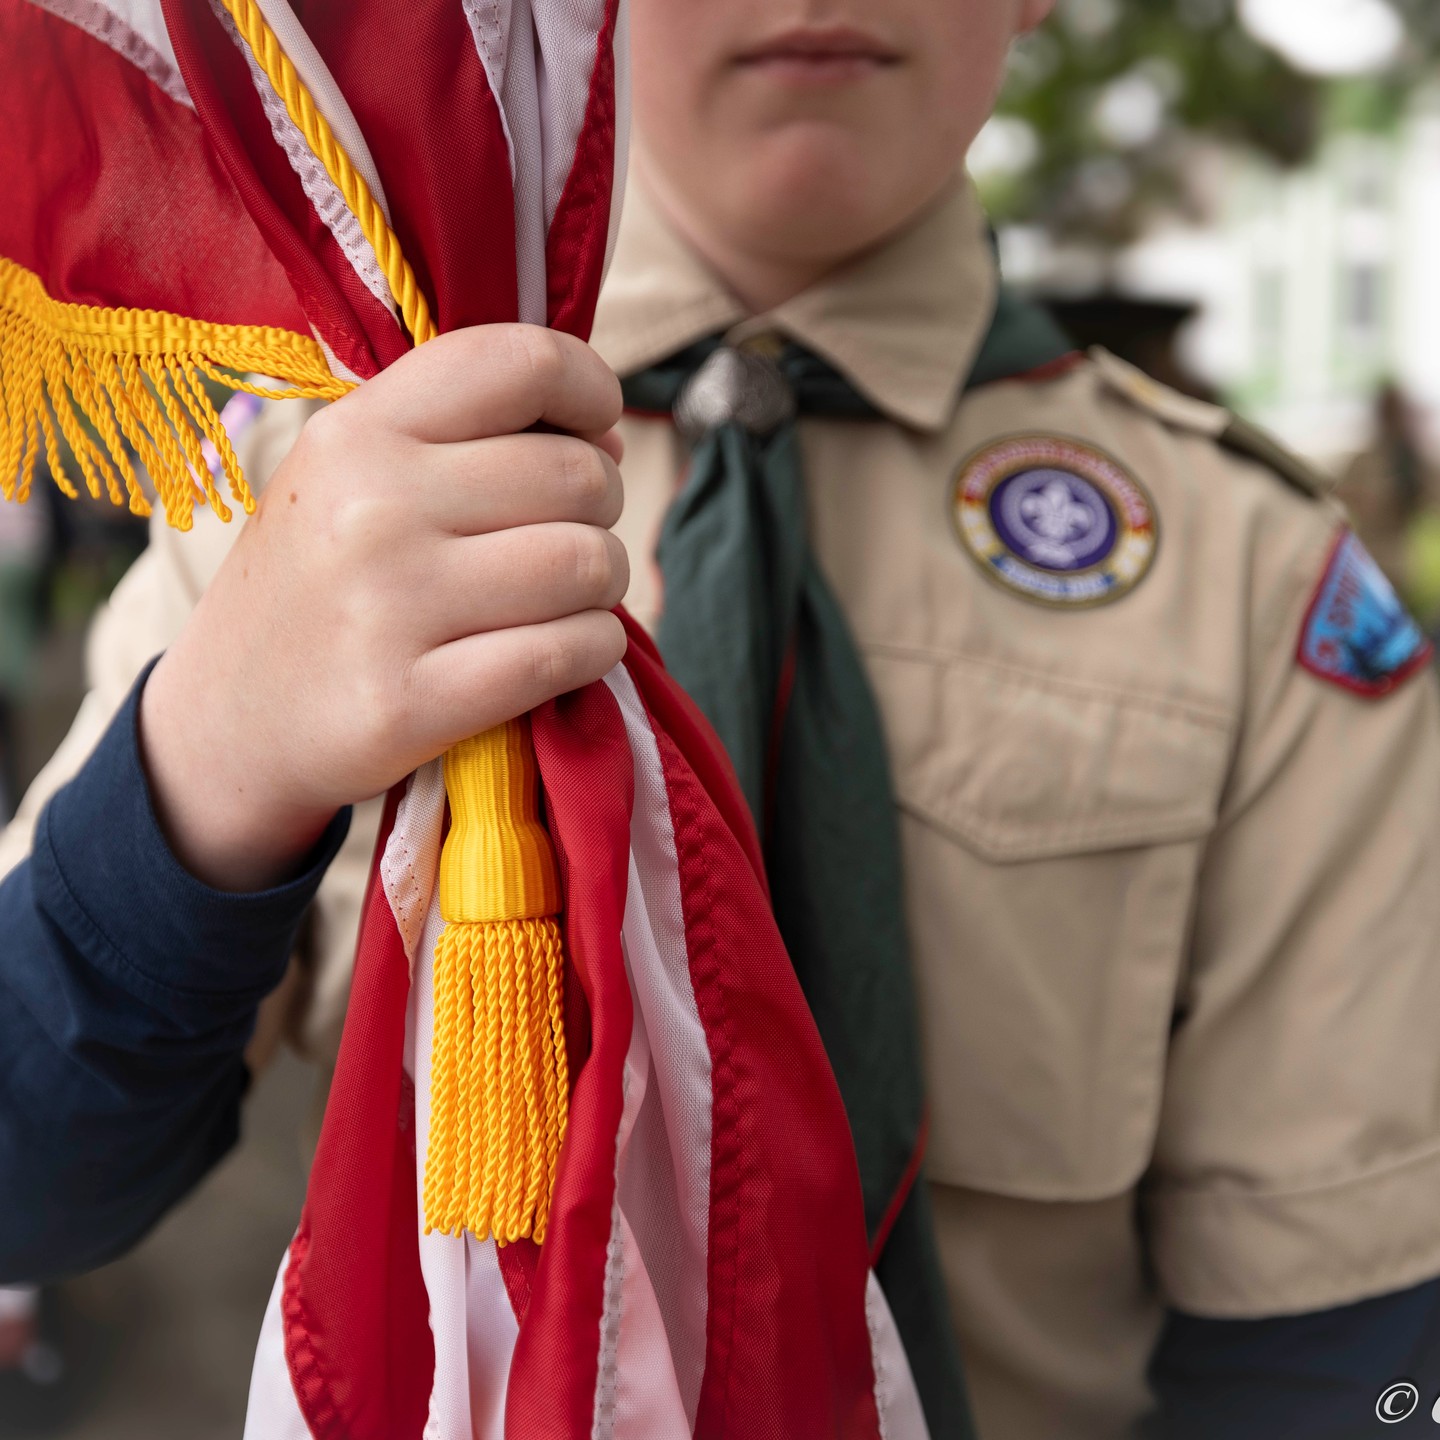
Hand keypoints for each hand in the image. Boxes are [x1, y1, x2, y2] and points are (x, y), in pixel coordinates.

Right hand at [140, 325, 627, 890]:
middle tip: (563, 538)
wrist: (227, 721)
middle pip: (580, 476)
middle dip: (600, 510)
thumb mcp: (352, 475)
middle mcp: (371, 508)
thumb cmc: (319, 584)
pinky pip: (569, 653)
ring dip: (602, 585)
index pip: (524, 363)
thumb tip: (604, 432)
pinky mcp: (411, 703)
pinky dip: (593, 649)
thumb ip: (464, 435)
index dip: (590, 389)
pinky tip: (566, 651)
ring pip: (588, 564)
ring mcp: (390, 609)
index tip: (592, 430)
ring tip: (564, 599)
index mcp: (359, 433)